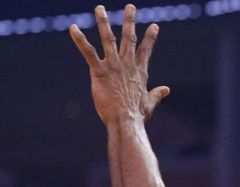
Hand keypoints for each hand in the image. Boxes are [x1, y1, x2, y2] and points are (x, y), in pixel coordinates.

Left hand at [69, 5, 169, 125]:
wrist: (126, 121)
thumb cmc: (137, 116)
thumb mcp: (149, 103)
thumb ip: (157, 94)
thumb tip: (167, 89)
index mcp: (139, 72)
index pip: (146, 50)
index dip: (150, 37)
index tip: (154, 26)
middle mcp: (127, 64)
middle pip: (129, 37)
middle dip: (129, 21)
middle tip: (130, 6)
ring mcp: (113, 66)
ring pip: (108, 39)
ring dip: (103, 22)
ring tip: (100, 8)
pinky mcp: (99, 71)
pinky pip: (88, 52)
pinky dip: (80, 39)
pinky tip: (73, 28)